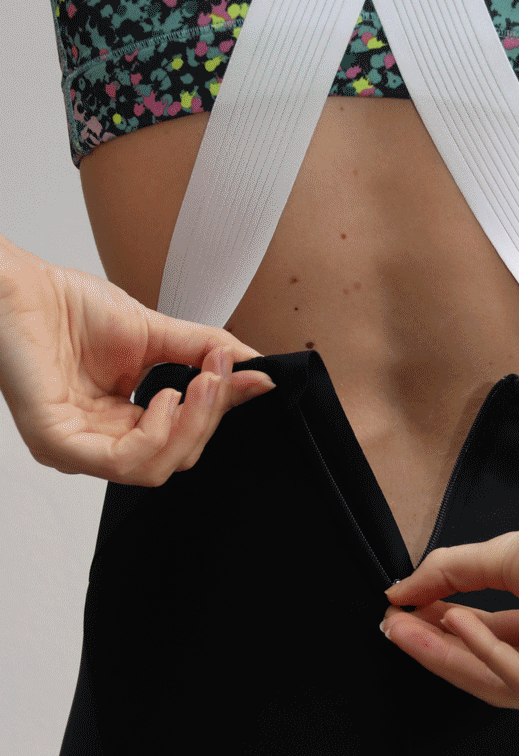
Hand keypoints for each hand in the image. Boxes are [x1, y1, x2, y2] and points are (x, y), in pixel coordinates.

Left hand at [0, 250, 274, 484]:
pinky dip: (157, 432)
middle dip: (210, 418)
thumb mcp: (158, 334)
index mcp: (119, 423)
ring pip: (155, 469)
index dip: (219, 412)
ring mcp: (76, 449)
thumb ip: (207, 355)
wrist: (19, 286)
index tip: (250, 378)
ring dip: (191, 426)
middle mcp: (97, 443)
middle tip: (222, 375)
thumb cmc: (70, 307)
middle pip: (176, 460)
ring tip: (198, 384)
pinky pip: (124, 462)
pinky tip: (164, 396)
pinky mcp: (58, 444)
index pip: (182, 440)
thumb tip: (258, 373)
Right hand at [382, 490, 518, 727]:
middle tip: (394, 627)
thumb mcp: (505, 558)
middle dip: (436, 648)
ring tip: (410, 626)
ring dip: (449, 654)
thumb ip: (450, 575)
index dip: (441, 629)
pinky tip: (455, 621)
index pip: (489, 640)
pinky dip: (486, 652)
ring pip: (500, 683)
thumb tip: (398, 592)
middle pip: (488, 669)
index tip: (399, 613)